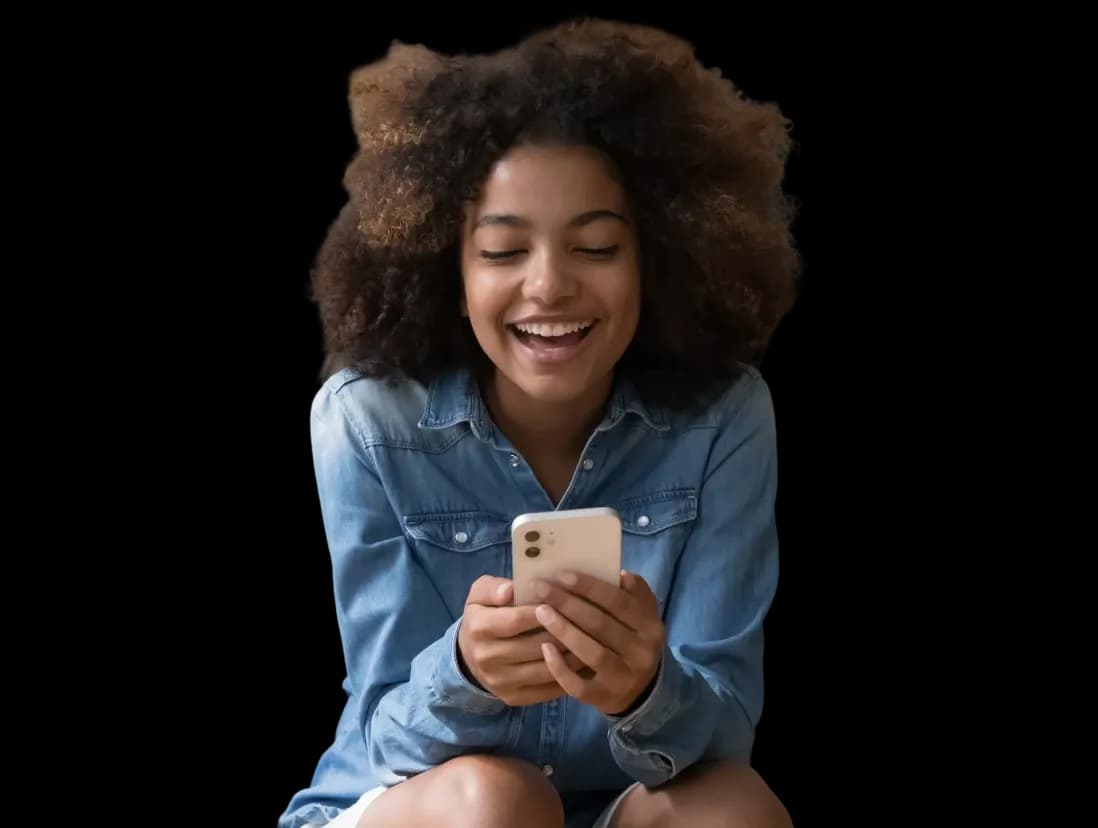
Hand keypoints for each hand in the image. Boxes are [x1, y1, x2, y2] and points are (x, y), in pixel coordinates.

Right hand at [457, 575, 590, 705]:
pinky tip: (585, 661)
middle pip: (535, 646)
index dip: (543, 610)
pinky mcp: (514, 698)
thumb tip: (510, 590)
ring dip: (573, 655)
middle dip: (565, 632)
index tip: (565, 599)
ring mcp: (501, 682)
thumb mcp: (480, 594)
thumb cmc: (485, 615)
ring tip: (593, 640)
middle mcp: (487, 658)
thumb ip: (493, 587)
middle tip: (590, 620)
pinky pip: (547, 689)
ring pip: (546, 669)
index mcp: (479, 628)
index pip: (516, 620)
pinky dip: (569, 676)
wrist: (471, 655)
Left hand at [533, 570, 665, 716]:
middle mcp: (641, 653)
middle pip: (601, 624)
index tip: (561, 574)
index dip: (589, 587)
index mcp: (651, 627)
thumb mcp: (644, 615)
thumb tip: (622, 575)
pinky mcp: (605, 698)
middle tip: (541, 588)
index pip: (618, 601)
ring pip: (591, 652)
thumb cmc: (633, 641)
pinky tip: (545, 649)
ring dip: (564, 630)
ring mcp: (623, 678)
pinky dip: (560, 667)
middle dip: (568, 603)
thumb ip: (636, 593)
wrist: (642, 691)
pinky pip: (579, 685)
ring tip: (540, 612)